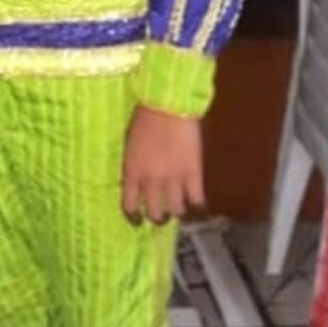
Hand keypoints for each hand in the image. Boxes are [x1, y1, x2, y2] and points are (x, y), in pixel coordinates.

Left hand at [121, 106, 204, 224]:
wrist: (167, 105)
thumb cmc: (144, 118)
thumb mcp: (129, 144)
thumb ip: (132, 165)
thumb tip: (133, 181)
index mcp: (132, 173)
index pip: (130, 206)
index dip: (134, 217)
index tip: (138, 221)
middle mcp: (152, 181)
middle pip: (155, 213)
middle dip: (158, 217)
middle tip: (162, 215)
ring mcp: (174, 179)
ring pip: (177, 210)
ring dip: (177, 211)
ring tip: (180, 207)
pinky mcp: (193, 173)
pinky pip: (197, 200)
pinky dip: (198, 205)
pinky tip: (198, 204)